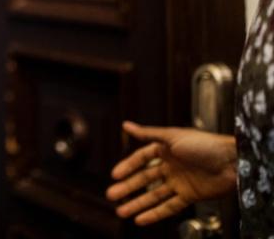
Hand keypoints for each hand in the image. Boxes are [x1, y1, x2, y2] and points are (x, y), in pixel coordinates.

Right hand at [106, 121, 236, 224]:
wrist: (233, 162)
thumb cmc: (205, 144)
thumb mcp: (173, 136)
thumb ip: (147, 133)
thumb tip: (125, 125)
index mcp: (166, 149)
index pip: (141, 159)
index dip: (128, 167)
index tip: (114, 175)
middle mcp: (171, 166)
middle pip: (144, 179)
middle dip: (127, 188)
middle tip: (111, 195)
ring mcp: (180, 182)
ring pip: (153, 195)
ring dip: (137, 203)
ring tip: (121, 211)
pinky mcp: (190, 196)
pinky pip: (169, 207)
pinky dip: (155, 214)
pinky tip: (142, 219)